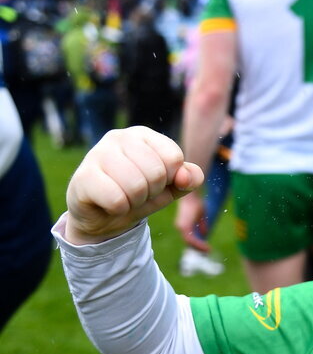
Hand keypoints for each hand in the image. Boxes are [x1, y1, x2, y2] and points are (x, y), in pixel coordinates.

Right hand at [66, 127, 203, 245]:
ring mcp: (97, 154)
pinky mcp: (82, 176)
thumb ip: (189, 179)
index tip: (156, 183)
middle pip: (157, 173)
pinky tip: (108, 204)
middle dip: (152, 192)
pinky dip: (119, 209)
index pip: (174, 157)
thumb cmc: (139, 196)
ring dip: (135, 201)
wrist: (103, 217)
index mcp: (143, 135)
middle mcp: (119, 137)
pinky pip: (116, 200)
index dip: (170, 179)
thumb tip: (187, 176)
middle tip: (137, 193)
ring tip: (124, 197)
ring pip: (136, 186)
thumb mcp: (170, 188)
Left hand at [174, 192, 209, 251]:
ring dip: (199, 247)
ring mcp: (181, 228)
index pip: (189, 238)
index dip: (197, 244)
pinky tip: (207, 247)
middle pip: (189, 242)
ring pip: (190, 243)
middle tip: (207, 252)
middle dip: (198, 248)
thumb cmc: (197, 203)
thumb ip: (202, 225)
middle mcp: (180, 227)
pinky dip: (199, 244)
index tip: (206, 249)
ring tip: (208, 250)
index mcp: (183, 225)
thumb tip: (204, 234)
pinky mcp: (184, 227)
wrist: (192, 196)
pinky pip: (191, 240)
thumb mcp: (201, 216)